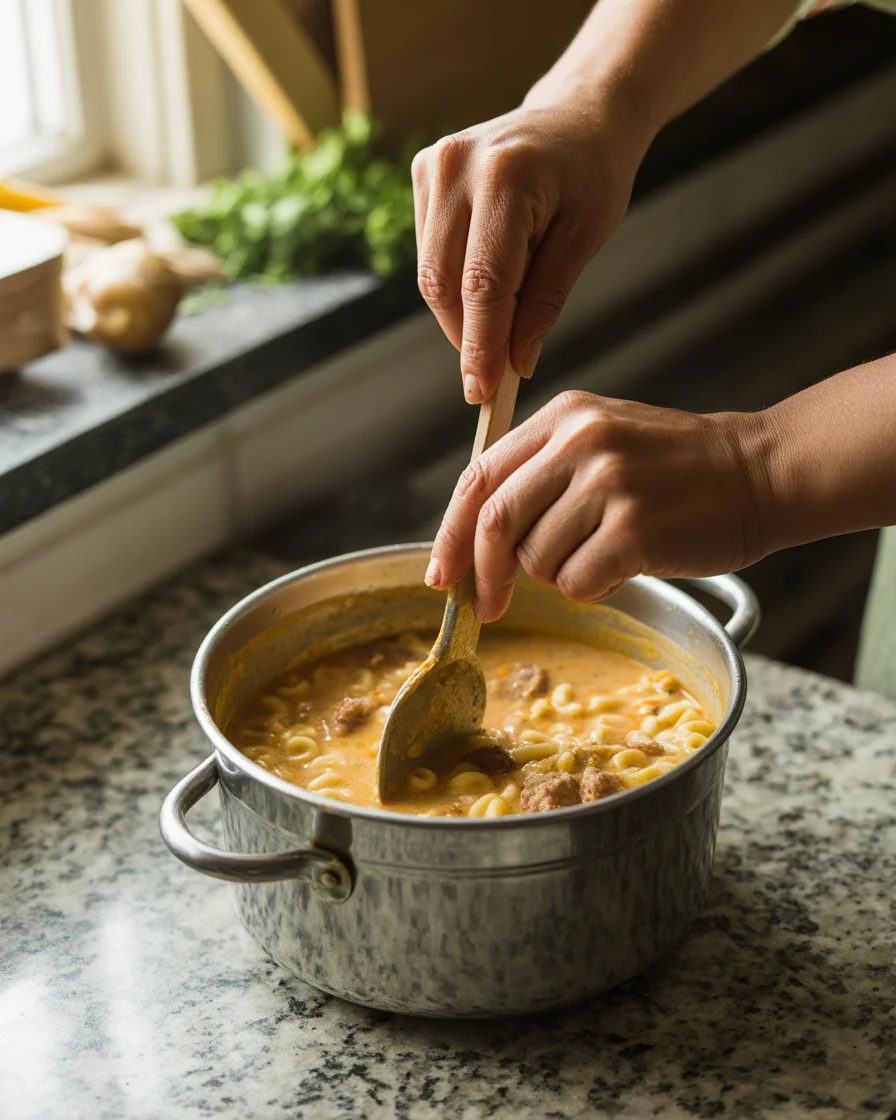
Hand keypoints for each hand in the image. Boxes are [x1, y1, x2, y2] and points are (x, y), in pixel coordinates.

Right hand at [412, 88, 651, 403]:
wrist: (579, 114)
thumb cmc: (593, 173)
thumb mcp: (585, 238)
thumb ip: (545, 301)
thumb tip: (515, 363)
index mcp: (506, 177)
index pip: (483, 283)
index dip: (481, 345)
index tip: (483, 392)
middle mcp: (457, 166)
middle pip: (445, 283)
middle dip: (467, 338)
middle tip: (491, 377)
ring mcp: (434, 166)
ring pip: (431, 275)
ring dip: (460, 315)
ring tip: (501, 322)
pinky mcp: (424, 173)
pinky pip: (429, 253)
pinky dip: (454, 284)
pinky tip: (489, 280)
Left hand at [424, 391, 770, 620]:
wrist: (759, 472)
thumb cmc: (673, 468)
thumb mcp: (600, 440)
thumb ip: (538, 474)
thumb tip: (473, 542)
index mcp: (562, 417)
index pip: (479, 478)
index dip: (451, 533)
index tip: (441, 573)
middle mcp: (580, 443)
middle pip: (495, 522)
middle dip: (484, 575)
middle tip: (488, 606)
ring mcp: (609, 485)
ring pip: (538, 560)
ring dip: (559, 576)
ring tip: (604, 554)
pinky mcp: (636, 530)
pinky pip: (578, 584)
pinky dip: (594, 590)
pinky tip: (627, 567)